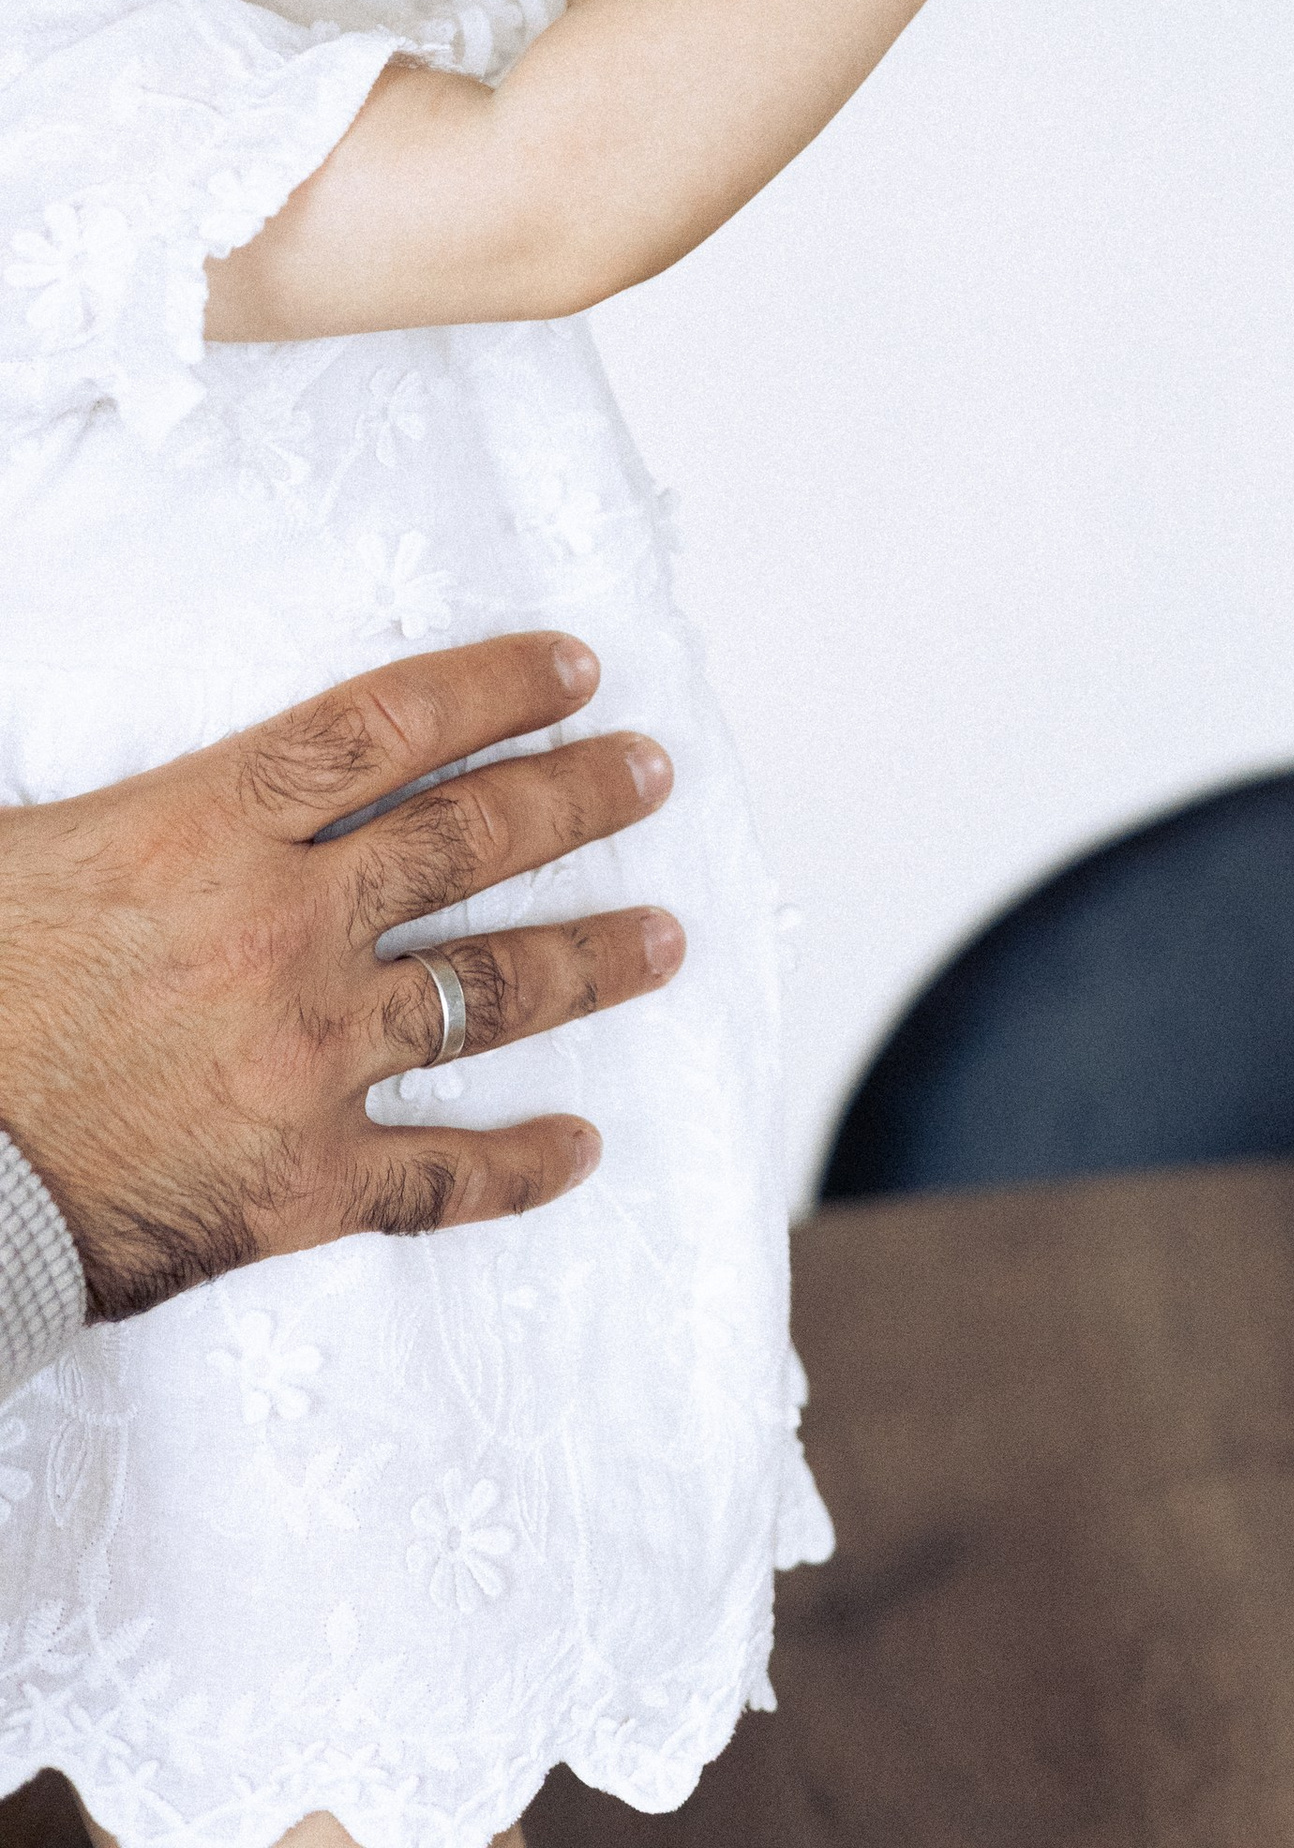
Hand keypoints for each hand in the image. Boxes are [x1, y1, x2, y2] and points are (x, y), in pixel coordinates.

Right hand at [0, 635, 683, 1322]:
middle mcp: (284, 929)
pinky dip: (521, 1165)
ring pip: (489, 992)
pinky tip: (582, 1148)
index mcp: (208, 827)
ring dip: (592, 960)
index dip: (496, 689)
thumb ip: (127, 805)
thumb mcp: (21, 845)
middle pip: (471, 842)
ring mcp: (306, 1058)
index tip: (576, 670)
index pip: (389, 727)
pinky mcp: (300, 1186)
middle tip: (653, 773)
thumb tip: (129, 740)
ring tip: (666, 936)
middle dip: (579, 799)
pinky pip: (440, 1176)